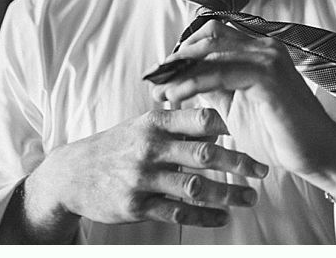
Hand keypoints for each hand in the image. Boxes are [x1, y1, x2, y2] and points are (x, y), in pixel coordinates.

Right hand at [24, 108, 267, 229]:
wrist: (72, 174)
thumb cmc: (117, 146)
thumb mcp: (142, 126)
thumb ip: (177, 126)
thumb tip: (218, 127)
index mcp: (154, 123)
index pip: (199, 118)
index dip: (228, 125)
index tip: (250, 132)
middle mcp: (149, 148)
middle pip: (204, 155)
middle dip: (239, 163)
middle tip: (262, 170)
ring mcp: (142, 178)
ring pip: (194, 187)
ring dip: (227, 194)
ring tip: (250, 198)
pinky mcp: (135, 205)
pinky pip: (177, 213)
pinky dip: (204, 217)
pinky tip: (222, 218)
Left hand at [150, 21, 335, 188]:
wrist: (315, 155)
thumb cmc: (277, 133)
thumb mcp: (234, 106)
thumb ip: (212, 87)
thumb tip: (180, 79)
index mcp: (257, 49)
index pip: (211, 34)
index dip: (182, 50)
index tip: (159, 73)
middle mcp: (264, 46)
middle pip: (208, 35)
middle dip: (176, 58)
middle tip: (153, 80)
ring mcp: (268, 59)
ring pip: (212, 51)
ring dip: (180, 71)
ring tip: (160, 92)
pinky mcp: (269, 78)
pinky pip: (221, 73)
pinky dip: (194, 83)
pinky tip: (177, 96)